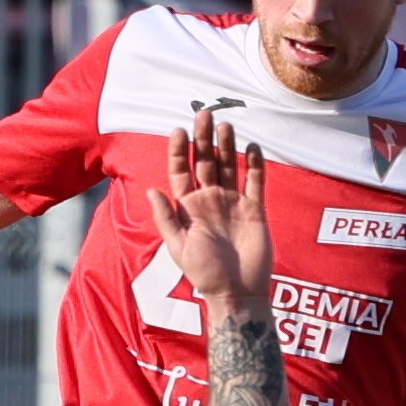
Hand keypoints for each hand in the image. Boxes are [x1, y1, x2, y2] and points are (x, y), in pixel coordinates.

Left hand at [145, 110, 268, 315]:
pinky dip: (255, 163)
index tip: (179, 131)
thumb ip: (166, 218)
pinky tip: (253, 145)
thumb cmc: (204, 274)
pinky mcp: (255, 209)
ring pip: (230, 165)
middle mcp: (210, 199)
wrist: (237, 292)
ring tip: (225, 124)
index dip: (179, 151)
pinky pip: (255, 181)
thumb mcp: (178, 247)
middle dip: (204, 138)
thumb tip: (150, 189)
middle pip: (206, 161)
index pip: (181, 171)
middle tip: (204, 114)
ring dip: (227, 145)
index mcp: (188, 207)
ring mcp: (233, 202)